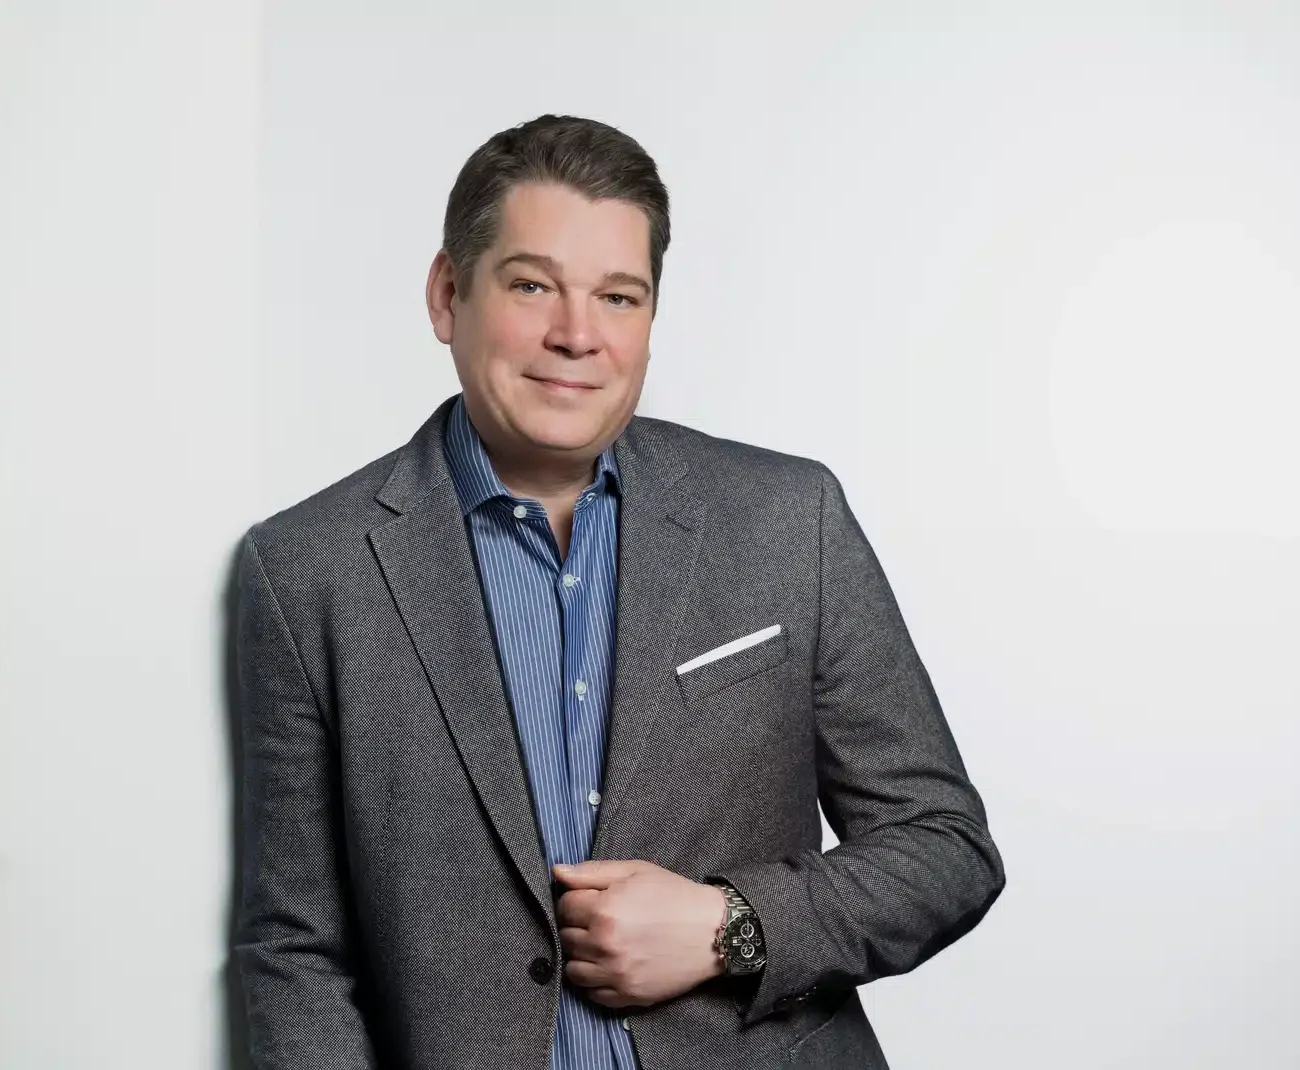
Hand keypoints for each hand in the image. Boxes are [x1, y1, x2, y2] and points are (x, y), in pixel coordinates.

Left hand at [552, 859, 725, 1008]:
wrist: (713, 931)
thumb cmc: (674, 896)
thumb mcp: (635, 872)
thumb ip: (592, 872)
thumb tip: (557, 872)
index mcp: (604, 911)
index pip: (564, 907)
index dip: (575, 900)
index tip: (590, 900)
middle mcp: (605, 945)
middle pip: (565, 938)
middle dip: (577, 926)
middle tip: (598, 921)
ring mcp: (615, 974)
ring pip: (573, 970)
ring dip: (581, 956)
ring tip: (602, 944)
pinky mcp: (628, 996)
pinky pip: (592, 994)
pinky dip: (595, 981)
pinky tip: (610, 965)